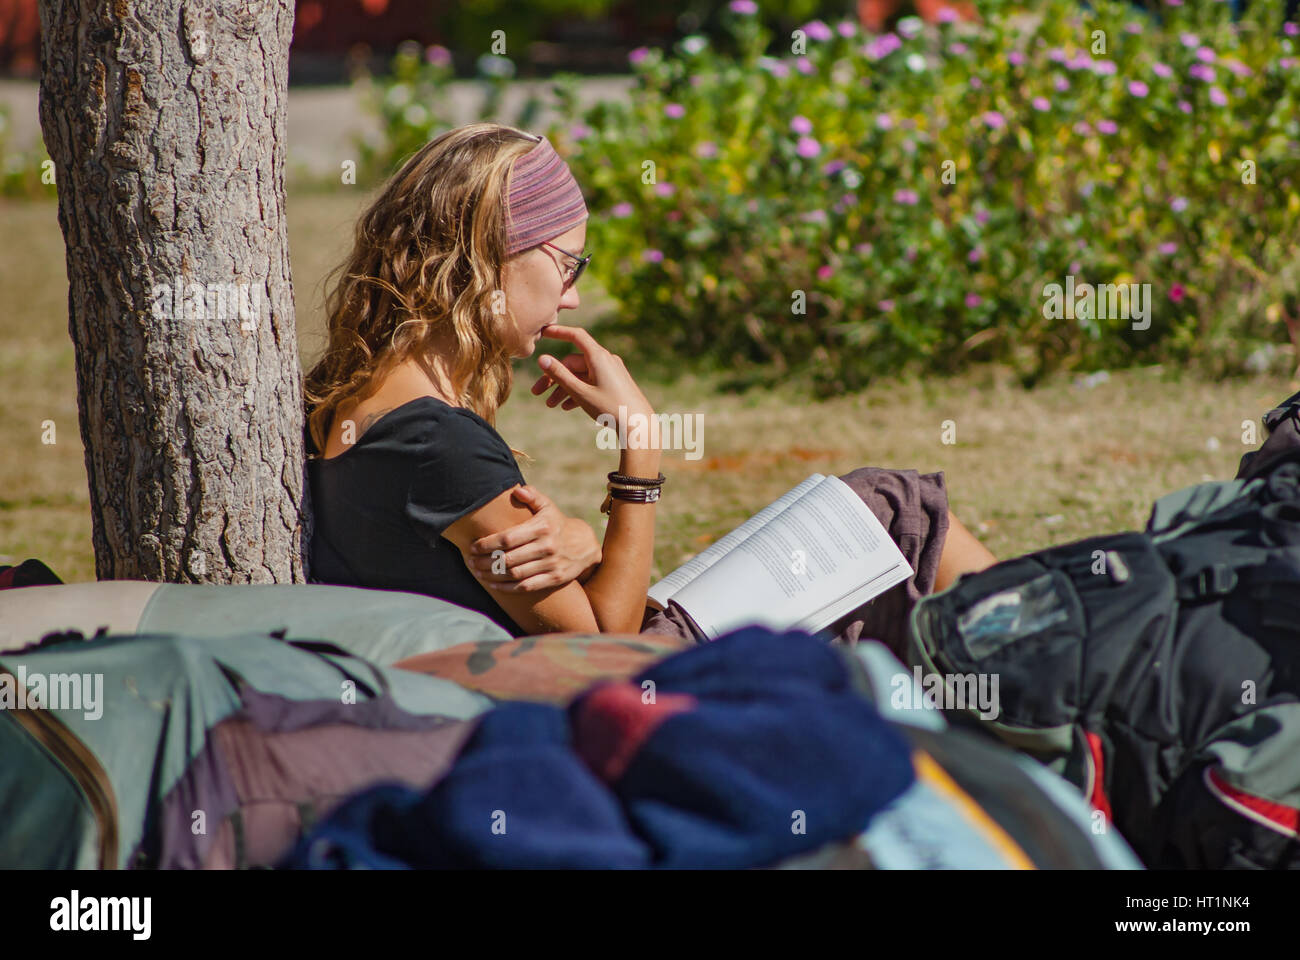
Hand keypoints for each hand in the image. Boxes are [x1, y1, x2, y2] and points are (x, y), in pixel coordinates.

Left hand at [466, 485, 601, 592]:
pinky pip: (527, 586)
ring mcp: (551, 564)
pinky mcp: (555, 579)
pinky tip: (494, 585)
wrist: (585, 545)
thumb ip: (532, 497)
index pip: (508, 538)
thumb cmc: (557, 524)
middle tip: (471, 562)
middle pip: (509, 558)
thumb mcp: (548, 507)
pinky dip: (508, 588)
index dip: (487, 544)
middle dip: (486, 562)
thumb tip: (517, 490)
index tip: (473, 547)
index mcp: (542, 527)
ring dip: (493, 576)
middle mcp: (547, 546)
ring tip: (479, 573)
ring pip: (515, 574)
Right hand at [531, 324, 654, 424]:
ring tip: (550, 405)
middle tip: (536, 393)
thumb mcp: (580, 392)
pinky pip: (591, 383)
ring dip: (564, 388)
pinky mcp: (614, 384)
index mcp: (598, 357)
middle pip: (573, 363)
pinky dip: (578, 392)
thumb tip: (541, 358)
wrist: (639, 425)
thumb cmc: (610, 408)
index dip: (559, 332)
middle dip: (554, 378)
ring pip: (581, 375)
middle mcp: (606, 361)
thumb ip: (560, 375)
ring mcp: (611, 373)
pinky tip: (566, 407)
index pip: (576, 336)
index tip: (543, 332)